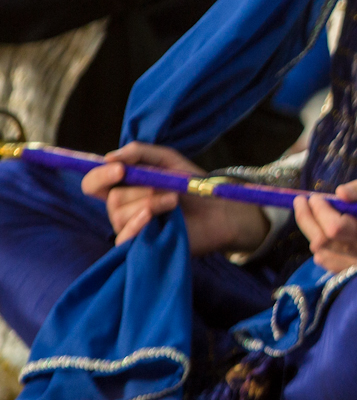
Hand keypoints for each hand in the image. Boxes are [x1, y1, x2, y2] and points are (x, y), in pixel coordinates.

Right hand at [83, 143, 265, 253]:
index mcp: (124, 187)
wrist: (219, 210)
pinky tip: (152, 217)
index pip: (94, 183)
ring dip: (150, 203)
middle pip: (111, 198)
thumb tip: (107, 158)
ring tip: (174, 200)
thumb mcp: (167, 160)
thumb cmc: (192, 185)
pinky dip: (137, 223)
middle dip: (141, 189)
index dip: (101, 175)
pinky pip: (123, 237)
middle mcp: (122, 209)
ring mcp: (130, 228)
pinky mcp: (139, 246)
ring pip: (120, 215)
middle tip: (166, 187)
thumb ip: (138, 153)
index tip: (120, 169)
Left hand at [294, 181, 356, 273]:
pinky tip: (321, 233)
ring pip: (320, 252)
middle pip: (322, 241)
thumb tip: (340, 192)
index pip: (335, 227)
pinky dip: (318, 246)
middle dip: (306, 218)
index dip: (319, 211)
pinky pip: (326, 263)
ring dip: (310, 231)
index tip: (314, 197)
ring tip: (309, 214)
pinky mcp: (353, 272)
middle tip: (301, 201)